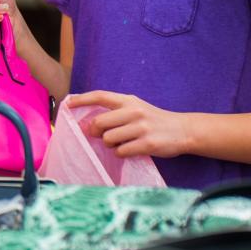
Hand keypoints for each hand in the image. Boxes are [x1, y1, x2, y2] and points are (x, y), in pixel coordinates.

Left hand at [69, 91, 192, 158]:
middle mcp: (134, 111)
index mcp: (129, 100)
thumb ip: (116, 112)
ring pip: (108, 139)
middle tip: (101, 136)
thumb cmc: (154, 120)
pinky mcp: (147, 144)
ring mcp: (141, 127)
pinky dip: (121, 153)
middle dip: (96, 132)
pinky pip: (121, 152)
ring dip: (110, 145)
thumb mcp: (136, 108)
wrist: (183, 130)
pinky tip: (130, 150)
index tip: (67, 104)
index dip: (82, 100)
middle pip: (99, 122)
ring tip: (121, 143)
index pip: (100, 96)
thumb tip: (90, 124)